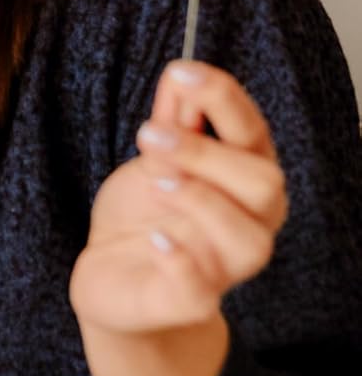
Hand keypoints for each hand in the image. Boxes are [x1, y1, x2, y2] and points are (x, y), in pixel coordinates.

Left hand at [70, 60, 286, 338]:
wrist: (111, 279)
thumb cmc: (142, 216)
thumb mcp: (150, 161)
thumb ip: (170, 123)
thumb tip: (180, 74)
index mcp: (243, 180)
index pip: (253, 134)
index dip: (223, 99)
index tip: (181, 73)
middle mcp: (248, 223)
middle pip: (264, 184)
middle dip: (206, 153)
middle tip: (148, 134)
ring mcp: (224, 267)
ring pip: (249, 239)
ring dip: (201, 201)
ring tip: (154, 181)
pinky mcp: (191, 302)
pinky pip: (201, 288)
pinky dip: (180, 259)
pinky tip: (155, 237)